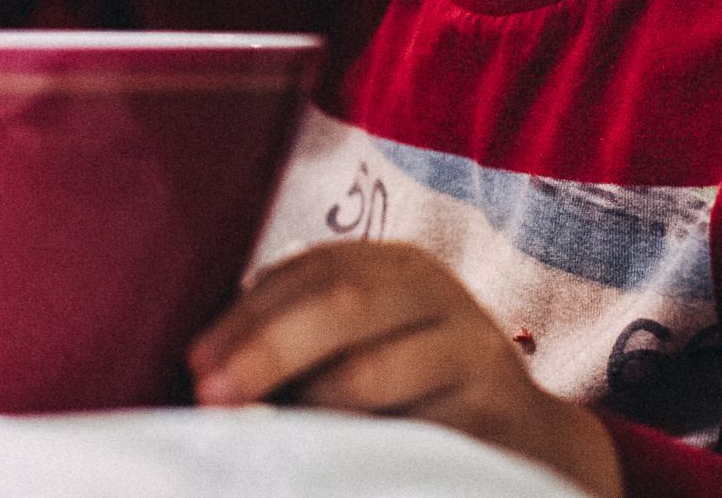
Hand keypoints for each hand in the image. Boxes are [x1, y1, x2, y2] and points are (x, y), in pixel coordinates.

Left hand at [188, 242, 623, 497]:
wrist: (526, 441)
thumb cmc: (415, 395)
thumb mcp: (363, 349)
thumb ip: (303, 343)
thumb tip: (209, 373)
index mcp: (392, 265)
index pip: (307, 272)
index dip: (245, 316)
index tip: (195, 364)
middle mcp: (434, 289)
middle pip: (340, 302)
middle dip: (267, 348)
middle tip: (212, 396)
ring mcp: (471, 344)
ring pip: (369, 371)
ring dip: (305, 408)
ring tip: (265, 436)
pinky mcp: (493, 406)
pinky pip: (411, 429)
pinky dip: (360, 444)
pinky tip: (331, 457)